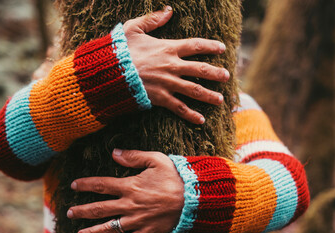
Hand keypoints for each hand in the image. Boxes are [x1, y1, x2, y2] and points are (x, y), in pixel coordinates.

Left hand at [67, 149, 184, 232]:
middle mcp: (129, 205)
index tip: (73, 185)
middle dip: (82, 211)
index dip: (85, 185)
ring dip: (92, 232)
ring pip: (109, 229)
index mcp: (130, 186)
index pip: (101, 185)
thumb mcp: (156, 159)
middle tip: (69, 213)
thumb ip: (134, 156)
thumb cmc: (176, 177)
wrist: (194, 198)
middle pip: (99, 209)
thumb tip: (114, 152)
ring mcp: (136, 221)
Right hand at [124, 6, 228, 123]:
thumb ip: (152, 19)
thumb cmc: (119, 50)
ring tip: (220, 100)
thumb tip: (168, 10)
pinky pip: (179, 108)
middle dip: (216, 73)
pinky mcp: (160, 98)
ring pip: (194, 90)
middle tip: (226, 76)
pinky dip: (191, 115)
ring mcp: (167, 83)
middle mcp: (172, 66)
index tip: (222, 48)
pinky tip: (201, 120)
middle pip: (201, 69)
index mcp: (167, 48)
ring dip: (209, 95)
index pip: (195, 45)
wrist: (107, 73)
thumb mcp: (133, 28)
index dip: (210, 46)